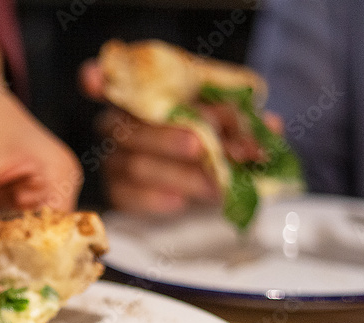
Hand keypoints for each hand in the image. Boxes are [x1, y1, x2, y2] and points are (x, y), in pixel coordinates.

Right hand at [79, 59, 281, 215]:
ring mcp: (116, 160)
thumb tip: (269, 126)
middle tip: (201, 147)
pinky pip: (129, 197)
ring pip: (137, 166)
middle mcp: (119, 124)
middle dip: (169, 137)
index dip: (97, 79)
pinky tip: (179, 203)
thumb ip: (241, 120)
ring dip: (180, 175)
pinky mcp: (118, 193)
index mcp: (143, 95)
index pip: (108, 81)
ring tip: (214, 185)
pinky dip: (156, 200)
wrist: (208, 181)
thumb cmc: (212, 139)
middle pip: (133, 129)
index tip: (94, 80)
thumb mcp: (230, 124)